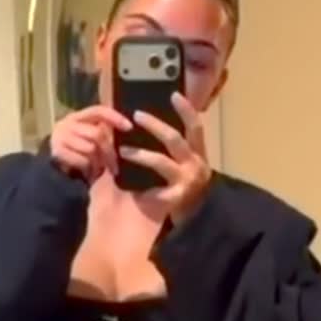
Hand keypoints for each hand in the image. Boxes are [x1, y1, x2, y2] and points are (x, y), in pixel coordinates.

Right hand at [50, 105, 131, 183]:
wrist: (49, 174)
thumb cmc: (73, 157)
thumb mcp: (87, 142)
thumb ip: (100, 134)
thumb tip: (124, 130)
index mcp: (76, 117)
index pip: (98, 110)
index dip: (115, 117)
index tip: (129, 127)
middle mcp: (66, 123)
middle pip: (97, 134)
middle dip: (109, 152)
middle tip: (114, 167)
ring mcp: (60, 137)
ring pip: (91, 148)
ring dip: (97, 163)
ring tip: (97, 171)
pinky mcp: (57, 152)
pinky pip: (82, 160)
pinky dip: (87, 169)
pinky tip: (87, 174)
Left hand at [120, 93, 211, 220]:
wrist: (192, 225)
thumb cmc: (184, 192)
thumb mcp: (183, 167)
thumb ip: (173, 150)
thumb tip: (152, 125)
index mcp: (199, 154)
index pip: (195, 127)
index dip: (186, 110)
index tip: (174, 94)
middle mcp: (196, 166)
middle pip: (175, 139)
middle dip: (155, 125)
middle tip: (137, 116)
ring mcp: (187, 182)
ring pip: (161, 161)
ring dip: (140, 154)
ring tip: (122, 150)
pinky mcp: (176, 199)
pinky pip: (154, 187)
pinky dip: (139, 182)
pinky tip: (123, 177)